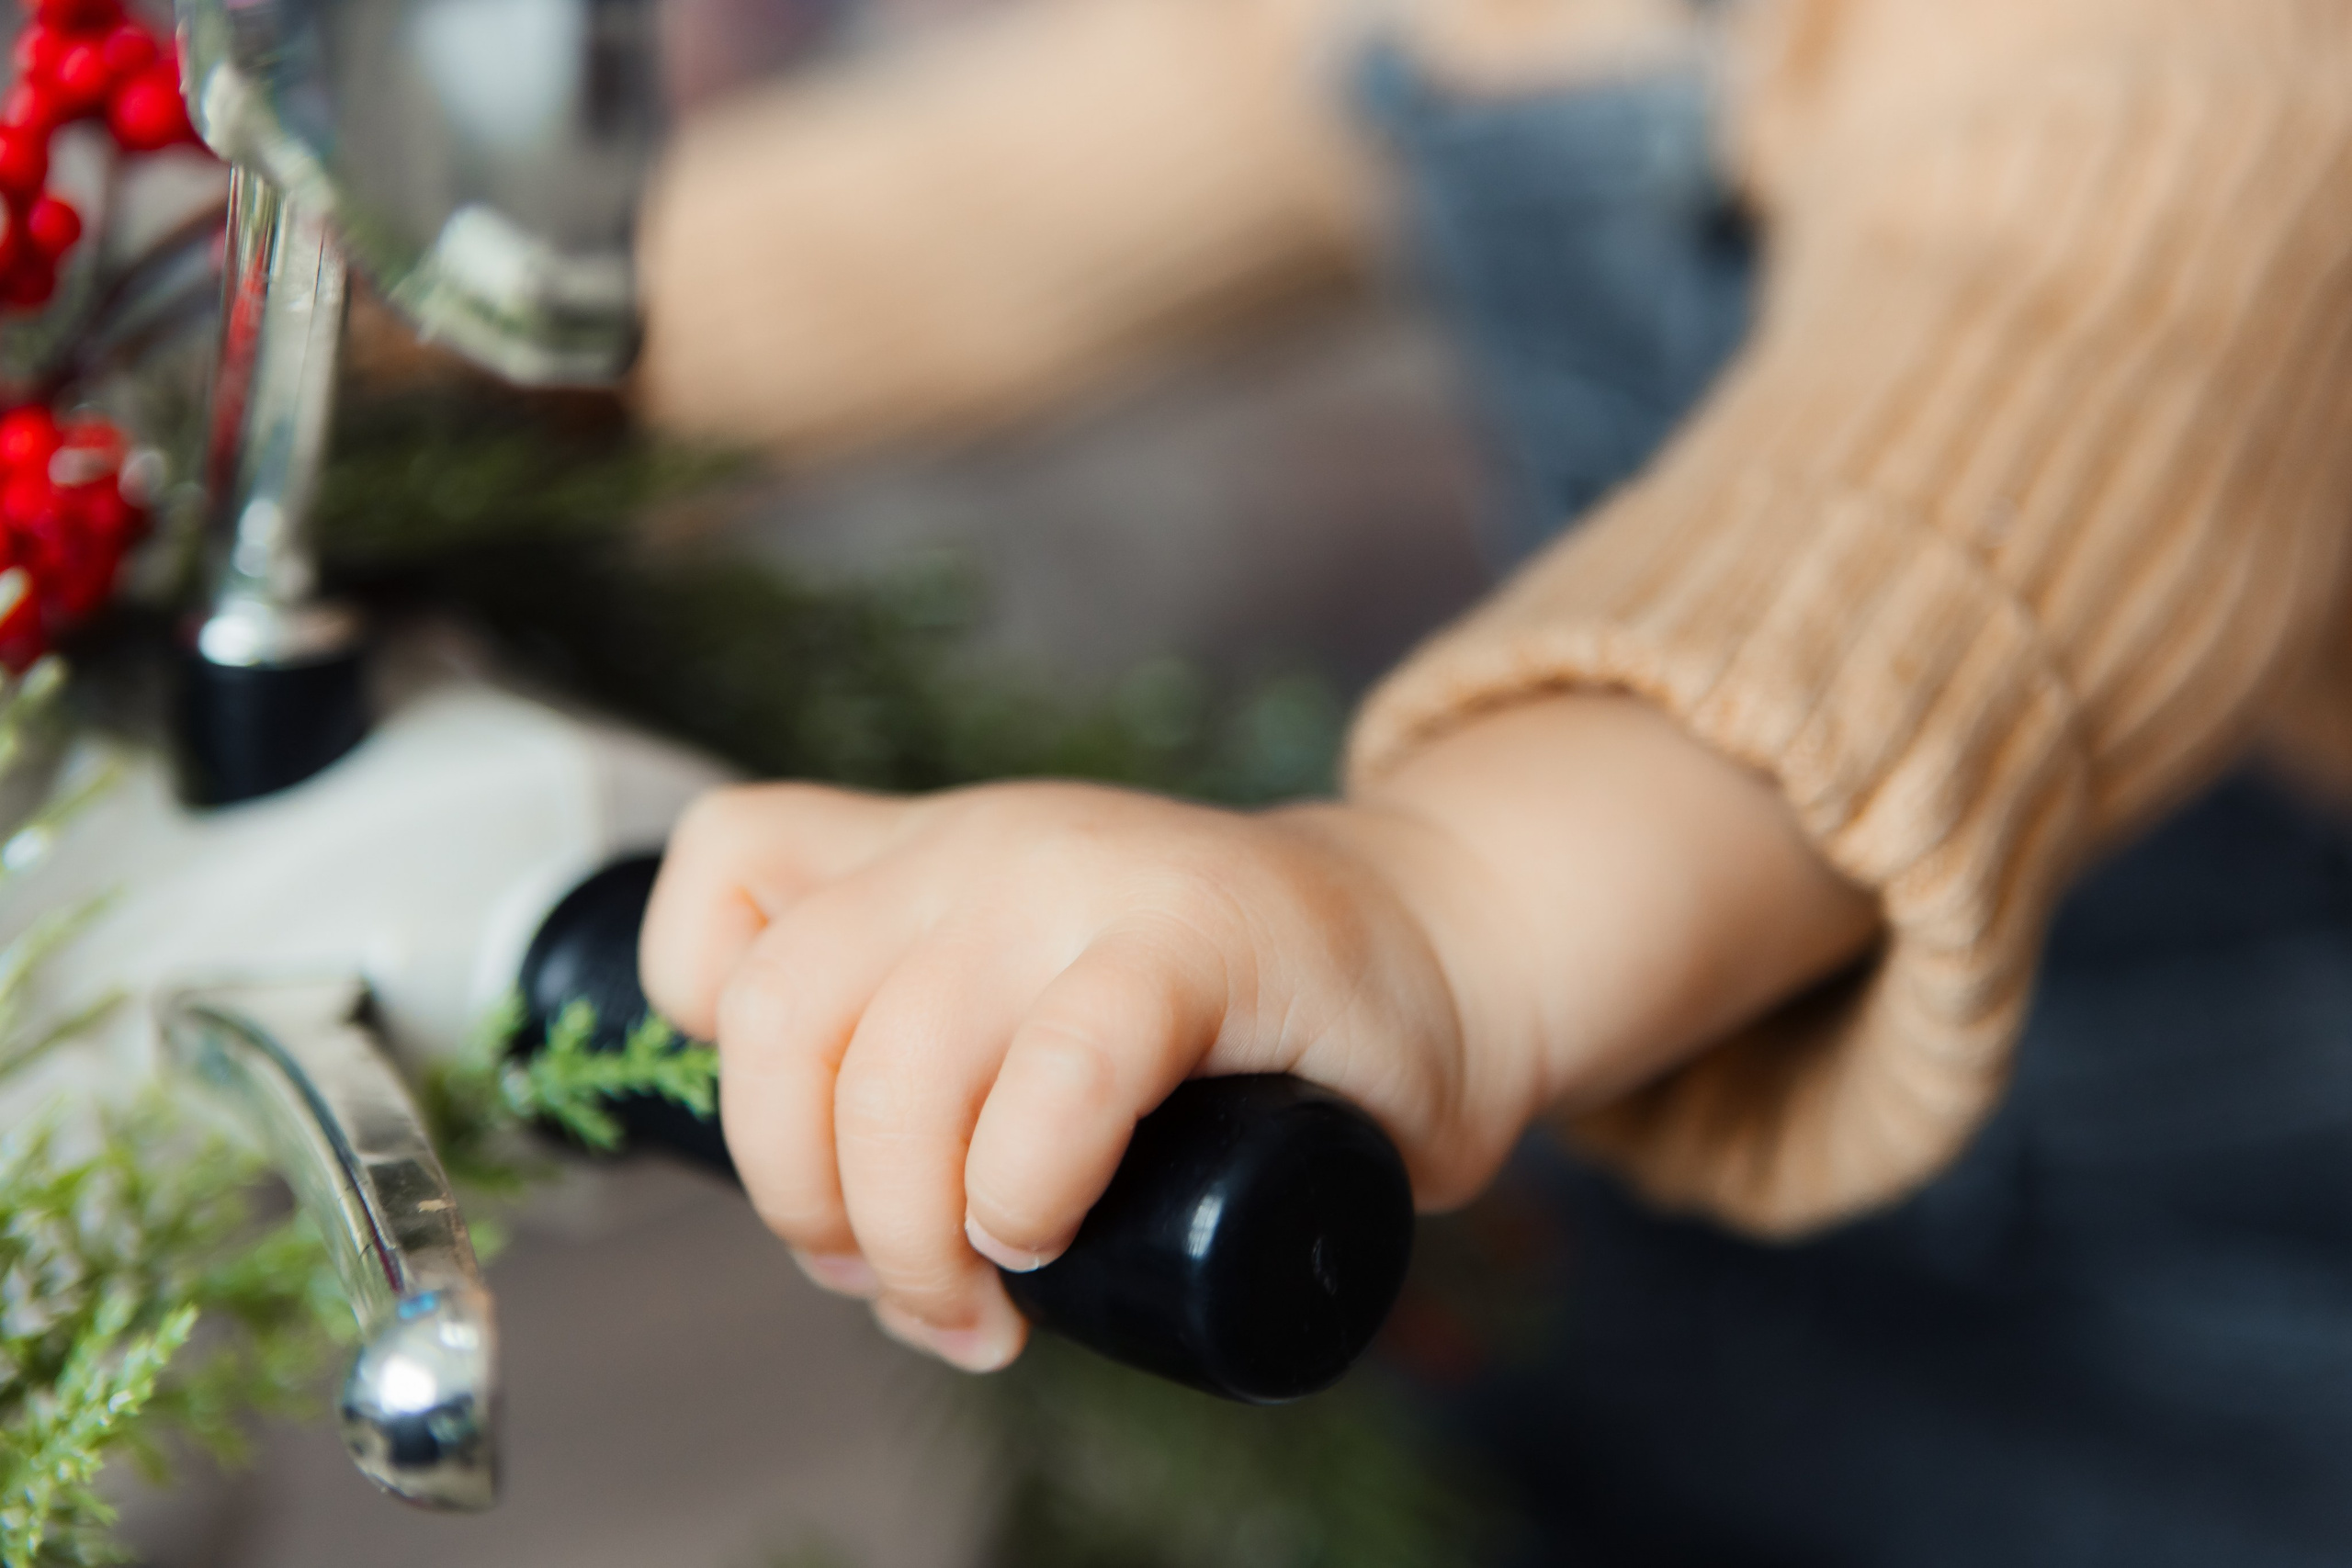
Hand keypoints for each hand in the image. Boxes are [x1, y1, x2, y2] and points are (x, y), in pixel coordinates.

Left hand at [640, 780, 1491, 1371]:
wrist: (1439, 951)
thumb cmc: (1230, 1018)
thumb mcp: (1040, 989)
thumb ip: (935, 1055)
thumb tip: (839, 1239)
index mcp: (928, 854)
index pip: (727, 868)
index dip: (702, 1024)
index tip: (804, 1143)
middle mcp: (985, 845)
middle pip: (778, 1015)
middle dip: (800, 1195)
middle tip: (894, 1281)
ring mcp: (1089, 880)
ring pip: (896, 1065)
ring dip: (911, 1235)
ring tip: (983, 1302)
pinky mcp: (1203, 938)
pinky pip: (1061, 1073)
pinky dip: (1027, 1185)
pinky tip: (1051, 1234)